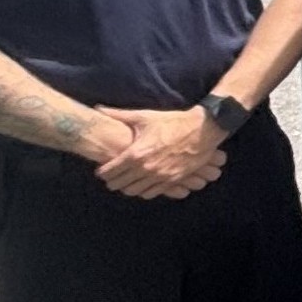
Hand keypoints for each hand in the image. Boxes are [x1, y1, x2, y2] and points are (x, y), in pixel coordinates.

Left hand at [95, 107, 226, 199]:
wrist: (202, 129)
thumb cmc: (172, 122)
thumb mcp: (145, 117)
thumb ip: (119, 115)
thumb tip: (98, 108)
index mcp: (135, 154)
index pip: (109, 172)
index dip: (102, 172)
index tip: (102, 170)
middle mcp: (145, 169)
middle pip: (119, 185)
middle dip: (113, 181)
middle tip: (113, 176)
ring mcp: (159, 177)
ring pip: (134, 191)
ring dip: (127, 187)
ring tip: (127, 181)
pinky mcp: (172, 181)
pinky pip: (151, 193)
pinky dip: (144, 191)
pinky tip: (143, 183)